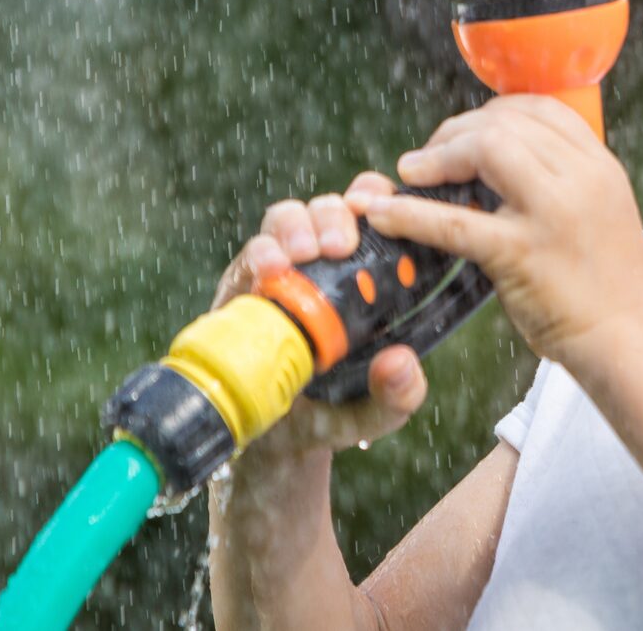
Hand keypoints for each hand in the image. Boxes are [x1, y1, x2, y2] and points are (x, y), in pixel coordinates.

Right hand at [211, 173, 428, 459]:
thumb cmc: (332, 416)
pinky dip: (260, 254)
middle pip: (333, 208)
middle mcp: (327, 266)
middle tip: (341, 245)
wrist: (269, 445)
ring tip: (301, 254)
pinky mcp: (242, 287)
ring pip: (289, 218)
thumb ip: (396, 395)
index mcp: (370, 279)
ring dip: (296, 227)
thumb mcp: (374, 414)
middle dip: (336, 214)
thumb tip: (400, 363)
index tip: (383, 207)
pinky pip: (249, 255)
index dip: (380, 198)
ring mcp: (284, 273)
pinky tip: (270, 270)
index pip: (380, 217)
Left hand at [365, 95, 642, 375]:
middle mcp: (580, 177)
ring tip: (409, 175)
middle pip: (505, 122)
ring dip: (437, 156)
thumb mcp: (603, 212)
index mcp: (599, 165)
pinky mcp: (523, 254)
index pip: (539, 108)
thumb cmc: (614, 287)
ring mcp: (552, 213)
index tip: (465, 133)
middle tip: (427, 158)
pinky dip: (411, 213)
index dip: (492, 113)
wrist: (634, 341)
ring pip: (484, 149)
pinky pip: (455, 222)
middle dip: (455, 132)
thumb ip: (565, 184)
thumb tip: (505, 166)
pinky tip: (383, 215)